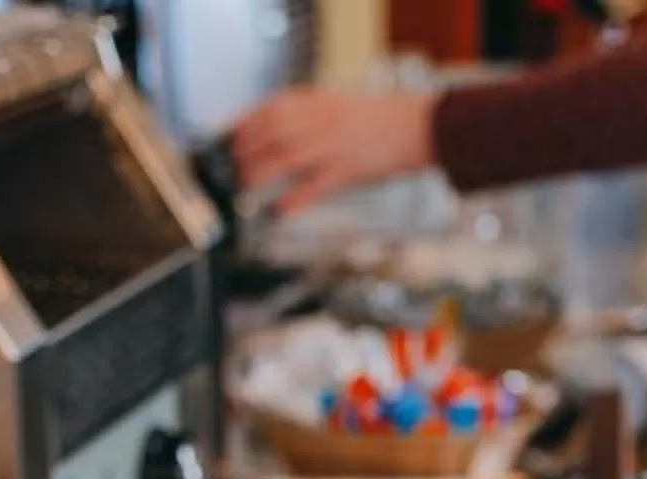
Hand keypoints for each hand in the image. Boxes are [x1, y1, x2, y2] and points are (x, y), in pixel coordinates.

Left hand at [230, 89, 435, 214]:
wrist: (415, 125)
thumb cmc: (376, 118)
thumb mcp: (335, 103)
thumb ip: (304, 113)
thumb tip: (270, 128)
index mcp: (316, 102)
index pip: (267, 110)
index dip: (243, 126)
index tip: (231, 140)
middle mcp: (321, 121)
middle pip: (270, 134)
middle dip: (247, 152)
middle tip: (236, 168)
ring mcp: (333, 146)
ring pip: (285, 157)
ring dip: (261, 174)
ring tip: (248, 187)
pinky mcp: (347, 170)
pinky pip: (314, 186)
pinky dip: (294, 199)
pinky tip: (281, 209)